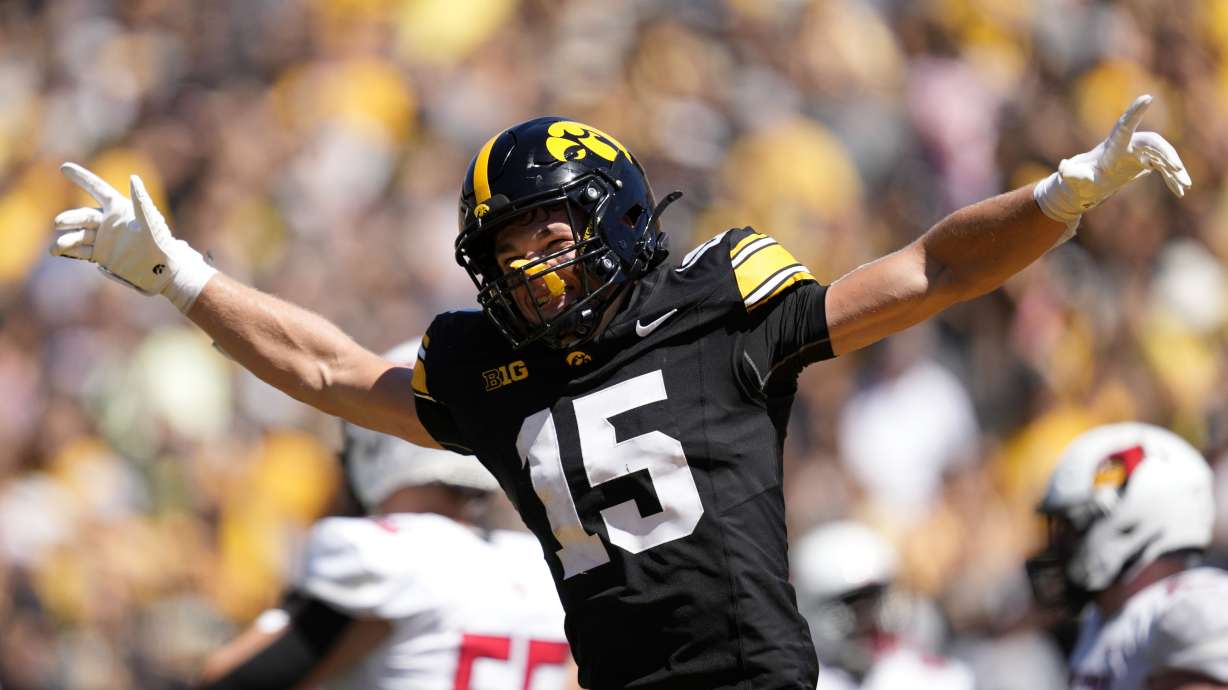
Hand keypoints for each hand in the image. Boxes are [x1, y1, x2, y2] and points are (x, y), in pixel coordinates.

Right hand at [50, 163, 215, 312]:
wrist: (162, 269)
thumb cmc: (160, 242)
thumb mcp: (150, 220)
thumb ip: (140, 200)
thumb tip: (133, 177)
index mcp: (119, 208)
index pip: (97, 188)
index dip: (82, 178)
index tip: (64, 167)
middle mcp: (108, 222)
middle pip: (83, 216)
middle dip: (70, 218)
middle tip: (59, 223)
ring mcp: (104, 239)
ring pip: (79, 235)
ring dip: (67, 239)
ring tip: (56, 247)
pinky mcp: (102, 255)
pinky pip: (82, 251)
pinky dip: (70, 251)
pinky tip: (58, 252)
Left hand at [1034, 94, 1191, 229]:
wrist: (1085, 185)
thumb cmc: (1078, 181)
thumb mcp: (1073, 179)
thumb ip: (1069, 173)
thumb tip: (1062, 168)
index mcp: (1112, 146)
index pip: (1125, 125)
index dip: (1135, 112)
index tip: (1147, 98)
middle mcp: (1128, 145)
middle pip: (1153, 142)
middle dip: (1166, 153)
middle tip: (1176, 168)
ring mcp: (1138, 154)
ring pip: (1162, 155)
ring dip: (1175, 169)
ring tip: (1185, 185)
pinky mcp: (1144, 163)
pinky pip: (1163, 168)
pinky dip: (1172, 178)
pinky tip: (1180, 191)